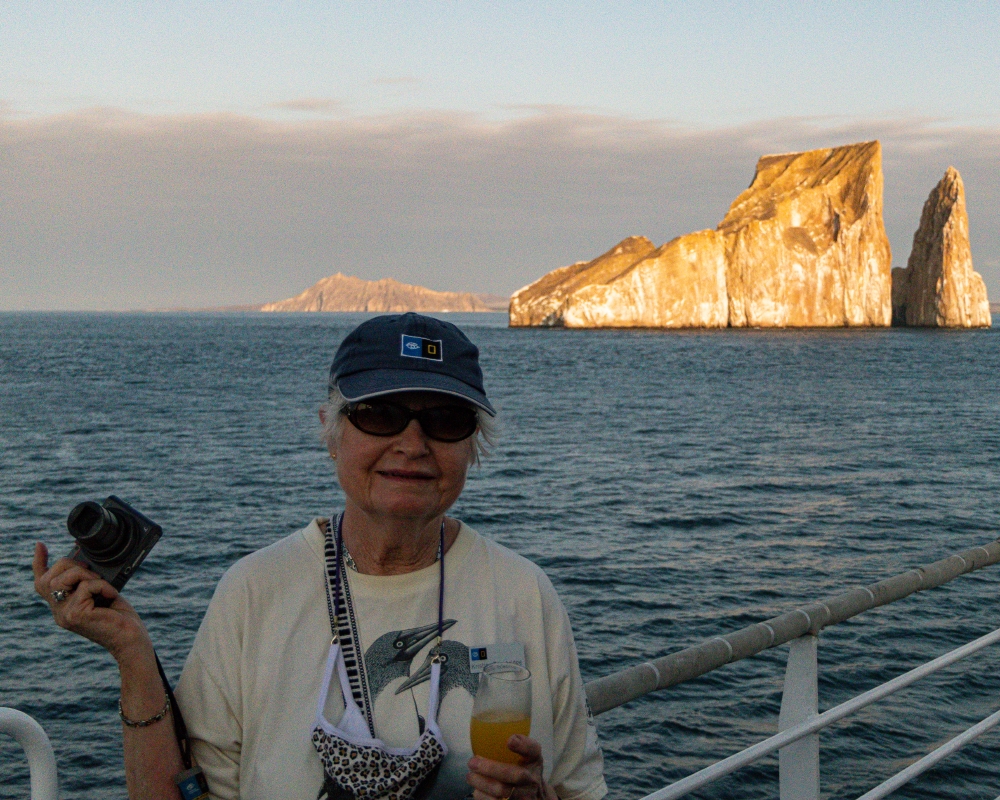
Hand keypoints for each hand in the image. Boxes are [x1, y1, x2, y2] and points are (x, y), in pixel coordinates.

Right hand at [32, 542, 151, 662]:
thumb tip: (84, 556)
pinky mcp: (75, 615)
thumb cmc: (120, 617)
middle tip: (93, 572)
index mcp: (63, 606)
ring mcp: (65, 615)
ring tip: (102, 585)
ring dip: (86, 575)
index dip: (39, 562)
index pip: (42, 584)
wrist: (131, 639)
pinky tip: (111, 595)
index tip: (40, 545)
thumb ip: (88, 581)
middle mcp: (59, 612)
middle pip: (50, 577)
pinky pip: (85, 587)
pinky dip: (102, 585)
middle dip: (71, 564)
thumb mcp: (101, 593)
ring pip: (63, 579)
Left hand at [466, 735, 557, 799]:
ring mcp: (526, 797)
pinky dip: (483, 797)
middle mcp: (533, 779)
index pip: (533, 750)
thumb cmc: (526, 769)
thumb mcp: (527, 755)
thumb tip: (500, 733)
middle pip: (516, 775)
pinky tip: (477, 790)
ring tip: (470, 776)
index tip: (509, 740)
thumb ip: (517, 743)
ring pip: (503, 792)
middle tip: (472, 762)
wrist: (536, 797)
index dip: (523, 745)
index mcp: (534, 760)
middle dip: (491, 769)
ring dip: (482, 784)